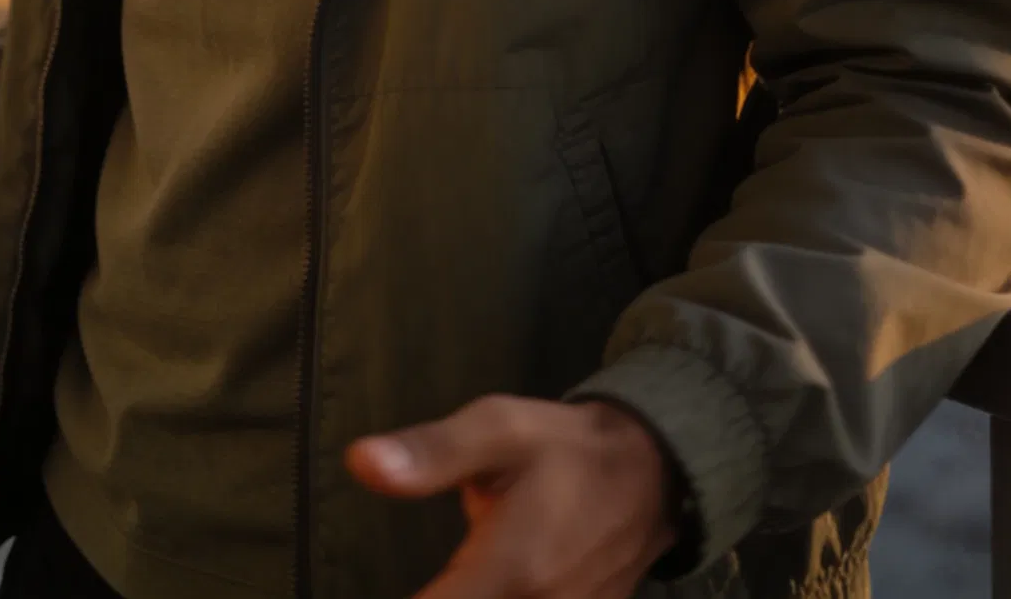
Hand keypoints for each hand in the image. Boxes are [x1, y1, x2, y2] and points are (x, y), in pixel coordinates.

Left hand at [347, 394, 677, 598]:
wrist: (650, 474)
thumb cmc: (562, 447)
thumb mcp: (497, 428)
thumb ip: (431, 453)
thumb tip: (360, 463)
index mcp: (511, 568)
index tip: (385, 593)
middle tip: (429, 579)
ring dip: (464, 596)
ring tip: (448, 580)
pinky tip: (486, 581)